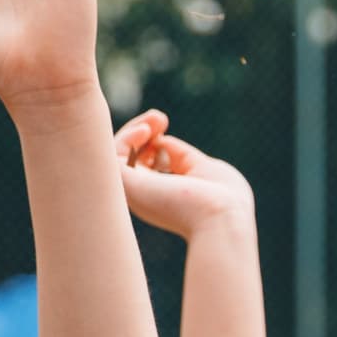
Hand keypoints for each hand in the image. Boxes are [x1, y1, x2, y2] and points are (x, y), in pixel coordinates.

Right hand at [114, 109, 255, 241]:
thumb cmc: (224, 198)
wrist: (223, 217)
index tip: (163, 123)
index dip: (149, 140)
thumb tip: (160, 141)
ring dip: (133, 130)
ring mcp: (134, 194)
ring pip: (114, 157)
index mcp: (163, 196)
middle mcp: (144, 198)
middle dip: (138, 131)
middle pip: (126, 159)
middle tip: (159, 118)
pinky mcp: (126, 188)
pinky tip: (146, 132)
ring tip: (156, 120)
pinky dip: (127, 139)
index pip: (142, 164)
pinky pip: (112, 157)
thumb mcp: (203, 169)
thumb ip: (179, 155)